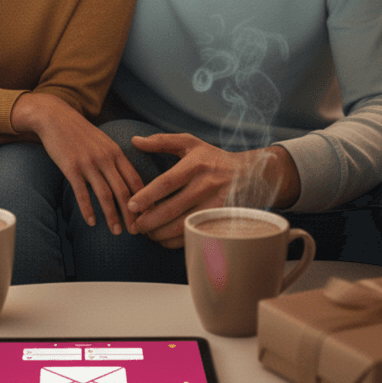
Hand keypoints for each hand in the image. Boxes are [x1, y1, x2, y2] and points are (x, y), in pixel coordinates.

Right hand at [12, 93, 145, 236]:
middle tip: (136, 231)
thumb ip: (115, 159)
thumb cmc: (80, 132)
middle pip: (124, 191)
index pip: (135, 179)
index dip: (144, 199)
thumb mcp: (103, 141)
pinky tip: (92, 222)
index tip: (148, 215)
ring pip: (105, 195)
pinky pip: (82, 193)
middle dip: (131, 214)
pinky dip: (88, 210)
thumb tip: (127, 181)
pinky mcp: (71, 168)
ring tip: (116, 231)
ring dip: (112, 216)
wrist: (55, 117)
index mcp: (116, 152)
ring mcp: (88, 163)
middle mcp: (105, 158)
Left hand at [125, 136, 298, 248]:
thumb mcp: (190, 144)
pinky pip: (194, 235)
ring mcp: (214, 205)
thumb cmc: (213, 158)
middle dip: (149, 221)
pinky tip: (163, 238)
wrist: (250, 175)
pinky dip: (176, 241)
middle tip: (135, 225)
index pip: (166, 183)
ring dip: (160, 234)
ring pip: (182, 226)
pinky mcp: (220, 220)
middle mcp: (205, 186)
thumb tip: (134, 141)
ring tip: (146, 233)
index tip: (131, 205)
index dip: (147, 196)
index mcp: (195, 165)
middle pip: (172, 209)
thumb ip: (161, 141)